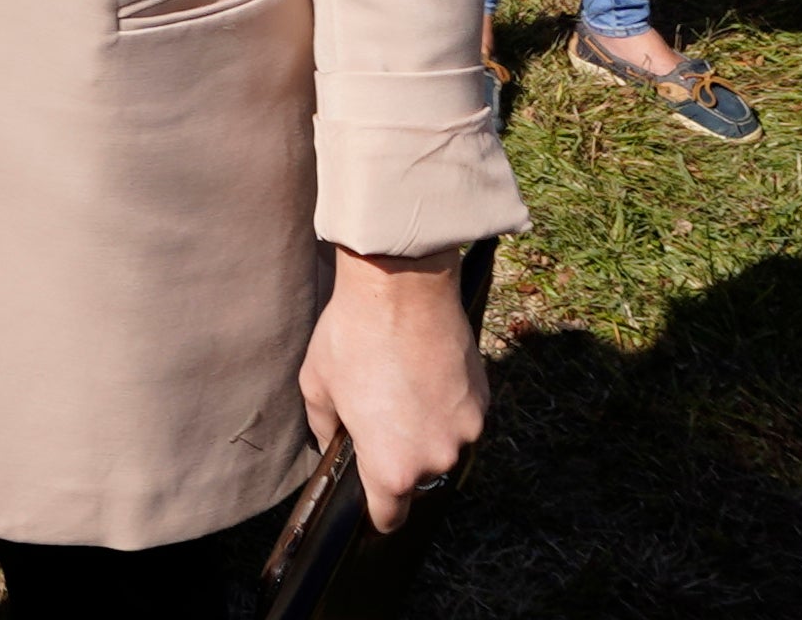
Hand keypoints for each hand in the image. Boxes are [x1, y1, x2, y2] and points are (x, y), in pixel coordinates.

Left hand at [297, 247, 488, 532]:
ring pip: (442, 447)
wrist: (401, 285)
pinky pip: (460, 419)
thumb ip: (327, 431)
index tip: (369, 494)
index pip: (389, 516)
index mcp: (392, 467)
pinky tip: (422, 374)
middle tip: (377, 417)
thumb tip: (337, 444)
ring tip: (400, 389)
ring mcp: (466, 430)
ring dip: (425, 432)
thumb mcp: (317, 387)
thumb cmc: (352, 335)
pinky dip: (444, 406)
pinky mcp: (483, 400)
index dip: (376, 509)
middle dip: (398, 459)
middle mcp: (436, 458)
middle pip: (417, 479)